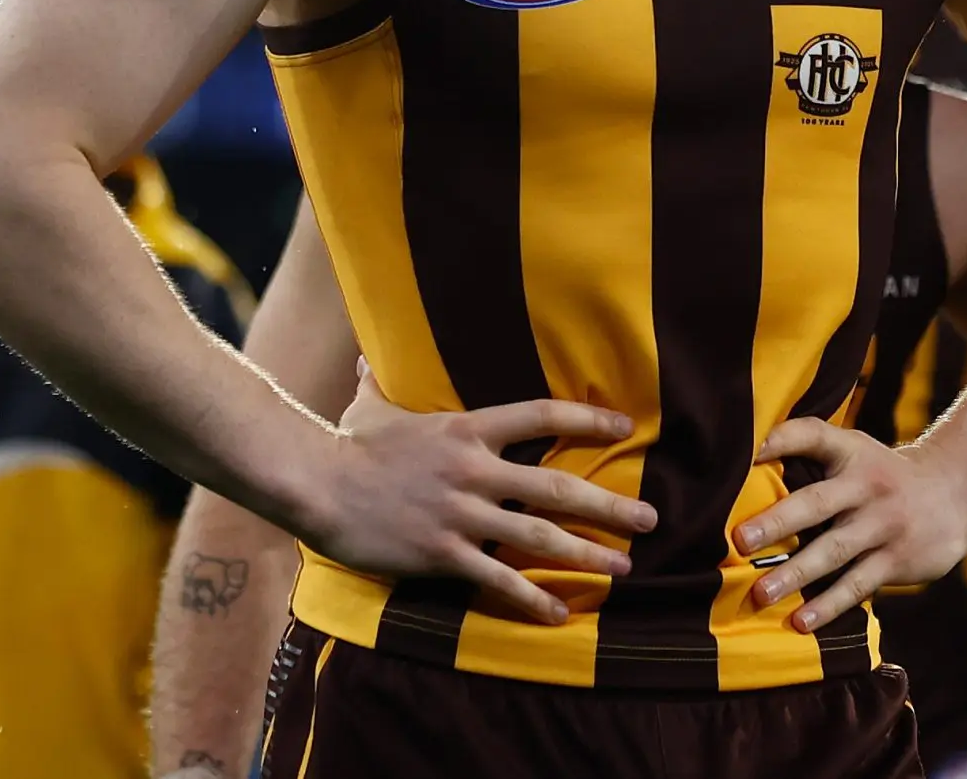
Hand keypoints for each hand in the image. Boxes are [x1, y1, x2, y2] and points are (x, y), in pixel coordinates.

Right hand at [305, 363, 656, 622]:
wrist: (316, 486)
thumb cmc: (348, 444)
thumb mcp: (376, 403)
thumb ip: (388, 378)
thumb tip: (373, 353)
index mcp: (467, 430)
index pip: (541, 416)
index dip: (586, 421)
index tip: (624, 428)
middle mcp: (474, 471)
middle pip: (557, 487)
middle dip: (609, 505)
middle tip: (650, 519)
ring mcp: (461, 515)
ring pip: (538, 538)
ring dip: (586, 554)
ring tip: (623, 567)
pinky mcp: (442, 554)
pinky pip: (497, 580)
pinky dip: (531, 597)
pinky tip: (560, 613)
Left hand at [732, 419, 966, 633]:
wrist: (957, 492)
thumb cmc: (885, 475)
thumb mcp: (857, 452)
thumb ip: (814, 456)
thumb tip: (747, 469)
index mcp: (851, 453)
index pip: (814, 436)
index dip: (783, 439)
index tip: (750, 451)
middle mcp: (866, 486)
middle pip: (816, 503)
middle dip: (777, 521)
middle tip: (740, 540)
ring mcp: (883, 524)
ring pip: (833, 551)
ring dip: (795, 573)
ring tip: (761, 593)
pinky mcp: (896, 559)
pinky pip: (857, 584)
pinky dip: (828, 605)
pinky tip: (801, 621)